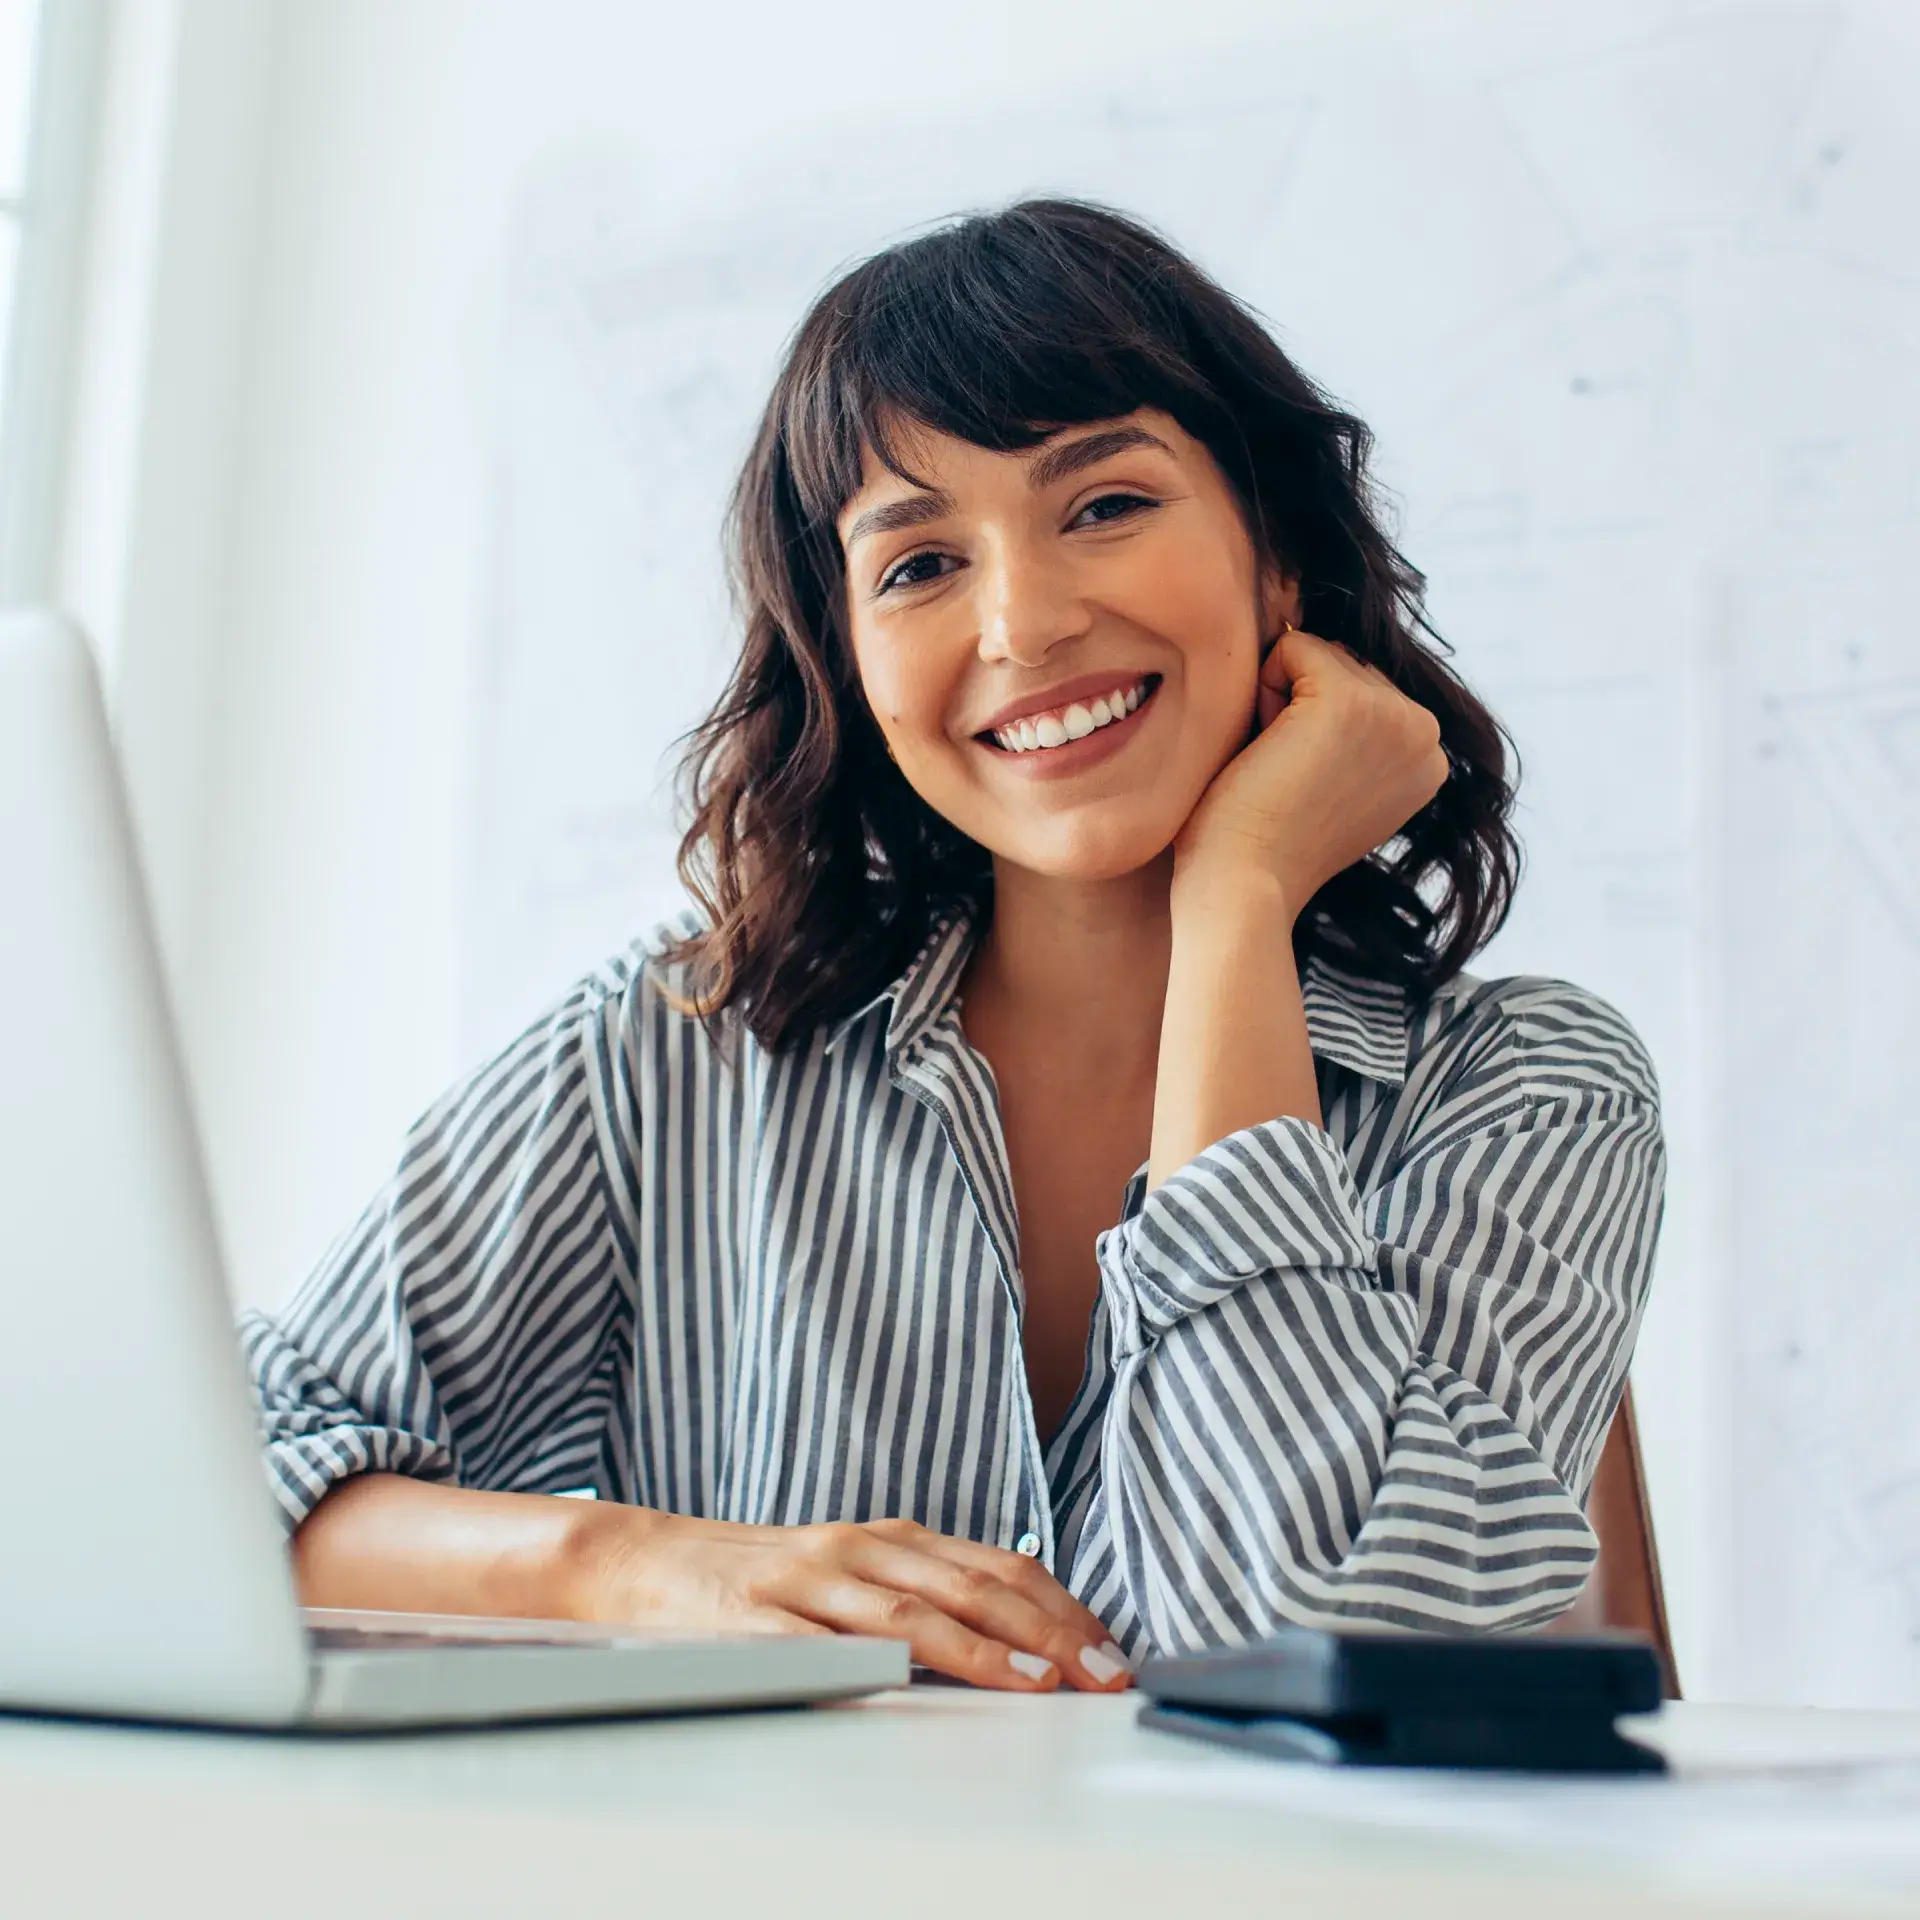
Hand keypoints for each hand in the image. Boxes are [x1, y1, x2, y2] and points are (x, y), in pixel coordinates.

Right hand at [576, 1509, 1132, 1692]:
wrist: (643, 1561)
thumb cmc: (761, 1581)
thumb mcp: (852, 1576)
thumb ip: (922, 1597)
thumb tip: (1019, 1641)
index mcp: (890, 1539)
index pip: (996, 1568)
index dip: (1061, 1608)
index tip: (1111, 1651)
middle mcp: (858, 1550)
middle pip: (970, 1587)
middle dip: (1048, 1633)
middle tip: (1104, 1673)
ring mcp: (807, 1582)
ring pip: (909, 1613)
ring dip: (983, 1650)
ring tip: (1039, 1682)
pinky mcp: (754, 1621)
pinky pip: (820, 1644)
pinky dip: (872, 1662)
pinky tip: (912, 1684)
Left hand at [1173, 628, 1448, 912]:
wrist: (1244, 885)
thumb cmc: (1265, 840)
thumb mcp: (1333, 779)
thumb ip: (1353, 730)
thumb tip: (1320, 645)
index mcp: (1429, 757)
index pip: (1364, 686)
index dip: (1314, 727)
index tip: (1308, 787)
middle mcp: (1427, 734)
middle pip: (1343, 662)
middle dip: (1298, 706)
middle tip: (1286, 778)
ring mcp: (1393, 715)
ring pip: (1317, 653)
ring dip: (1278, 700)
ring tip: (1278, 767)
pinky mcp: (1348, 700)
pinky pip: (1290, 647)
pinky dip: (1261, 690)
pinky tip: (1267, 750)